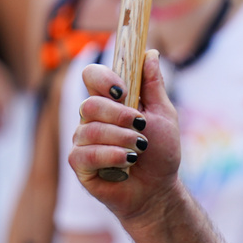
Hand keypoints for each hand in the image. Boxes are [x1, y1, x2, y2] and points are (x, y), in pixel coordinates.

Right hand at [69, 51, 182, 225]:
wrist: (158, 189)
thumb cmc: (160, 152)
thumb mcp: (163, 114)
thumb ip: (154, 85)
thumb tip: (150, 53)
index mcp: (110, 102)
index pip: (91, 77)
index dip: (103, 78)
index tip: (122, 90)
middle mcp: (92, 119)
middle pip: (89, 104)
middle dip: (119, 115)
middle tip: (140, 126)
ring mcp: (83, 142)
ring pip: (89, 130)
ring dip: (121, 138)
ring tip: (139, 148)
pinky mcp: (79, 165)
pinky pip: (86, 154)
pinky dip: (112, 156)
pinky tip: (128, 162)